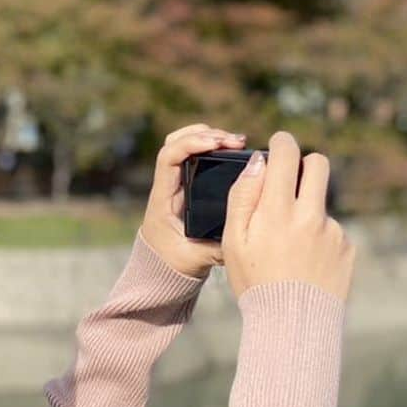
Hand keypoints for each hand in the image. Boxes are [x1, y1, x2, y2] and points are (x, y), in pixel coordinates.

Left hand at [140, 122, 246, 280]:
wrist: (160, 272)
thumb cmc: (173, 267)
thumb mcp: (195, 261)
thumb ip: (217, 249)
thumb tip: (246, 234)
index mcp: (162, 199)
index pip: (168, 157)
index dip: (191, 144)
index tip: (218, 144)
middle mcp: (167, 186)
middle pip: (176, 141)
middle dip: (205, 134)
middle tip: (235, 141)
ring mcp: (176, 184)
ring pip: (185, 144)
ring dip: (209, 137)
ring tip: (237, 141)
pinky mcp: (187, 187)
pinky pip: (195, 157)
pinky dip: (212, 147)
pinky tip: (232, 151)